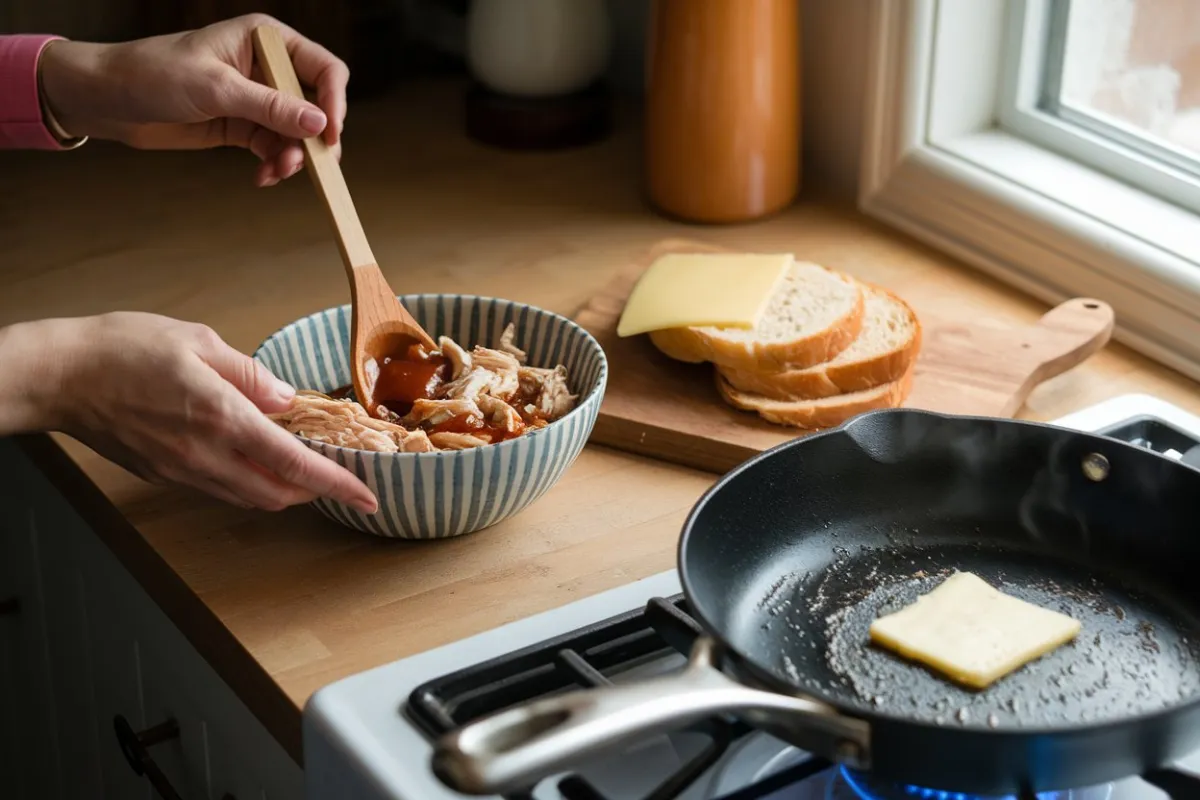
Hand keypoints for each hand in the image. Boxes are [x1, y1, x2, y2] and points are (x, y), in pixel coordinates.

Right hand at [33, 312, 377, 513]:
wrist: (59, 376)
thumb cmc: (123, 349)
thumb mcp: (199, 342)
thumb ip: (250, 374)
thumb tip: (286, 398)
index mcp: (222, 419)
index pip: (295, 464)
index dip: (337, 483)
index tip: (367, 495)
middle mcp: (205, 455)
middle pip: (277, 494)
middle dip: (314, 490)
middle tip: (336, 473)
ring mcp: (182, 472)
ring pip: (248, 498)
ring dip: (281, 490)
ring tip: (300, 467)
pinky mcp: (164, 476)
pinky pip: (218, 490)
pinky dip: (247, 483)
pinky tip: (252, 459)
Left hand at [37, 14, 347, 187]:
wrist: (109, 100)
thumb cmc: (153, 74)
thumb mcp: (216, 89)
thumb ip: (270, 106)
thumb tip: (318, 123)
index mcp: (265, 40)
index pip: (323, 68)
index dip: (333, 102)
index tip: (329, 135)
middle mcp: (267, 67)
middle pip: (316, 106)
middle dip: (314, 139)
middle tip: (308, 166)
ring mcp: (257, 99)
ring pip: (297, 134)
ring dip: (293, 157)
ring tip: (276, 173)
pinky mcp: (244, 126)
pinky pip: (275, 148)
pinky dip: (275, 165)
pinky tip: (263, 177)